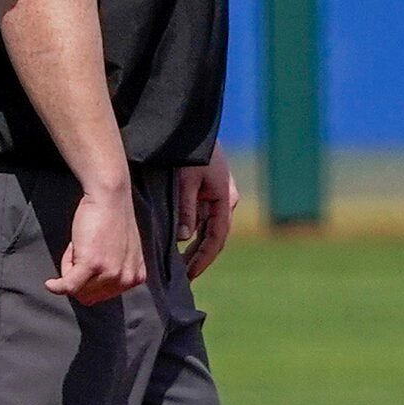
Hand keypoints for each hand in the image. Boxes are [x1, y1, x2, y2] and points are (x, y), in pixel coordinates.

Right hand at [48, 183, 147, 304]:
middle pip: (89, 295)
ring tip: (78, 247)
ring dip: (69, 269)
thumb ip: (113, 273)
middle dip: (78, 275)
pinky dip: (57, 286)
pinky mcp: (93, 264)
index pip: (102, 295)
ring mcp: (110, 273)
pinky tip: (50, 284)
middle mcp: (126, 279)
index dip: (89, 279)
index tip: (89, 258)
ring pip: (77, 288)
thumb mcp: (121, 253)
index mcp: (135, 277)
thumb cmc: (110, 221)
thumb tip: (89, 297)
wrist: (110, 198)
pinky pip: (69, 285)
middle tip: (81, 249)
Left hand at [174, 151, 237, 280]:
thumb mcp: (187, 181)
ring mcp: (217, 196)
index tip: (190, 275)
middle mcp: (225, 200)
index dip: (204, 259)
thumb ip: (187, 209)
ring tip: (177, 264)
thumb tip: (183, 237)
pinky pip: (200, 216)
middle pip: (212, 236)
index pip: (217, 238)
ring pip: (205, 227)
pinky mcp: (207, 190)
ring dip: (193, 245)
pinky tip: (177, 241)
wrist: (190, 126)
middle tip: (183, 277)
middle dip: (199, 256)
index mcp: (226, 199)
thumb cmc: (190, 151)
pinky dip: (190, 230)